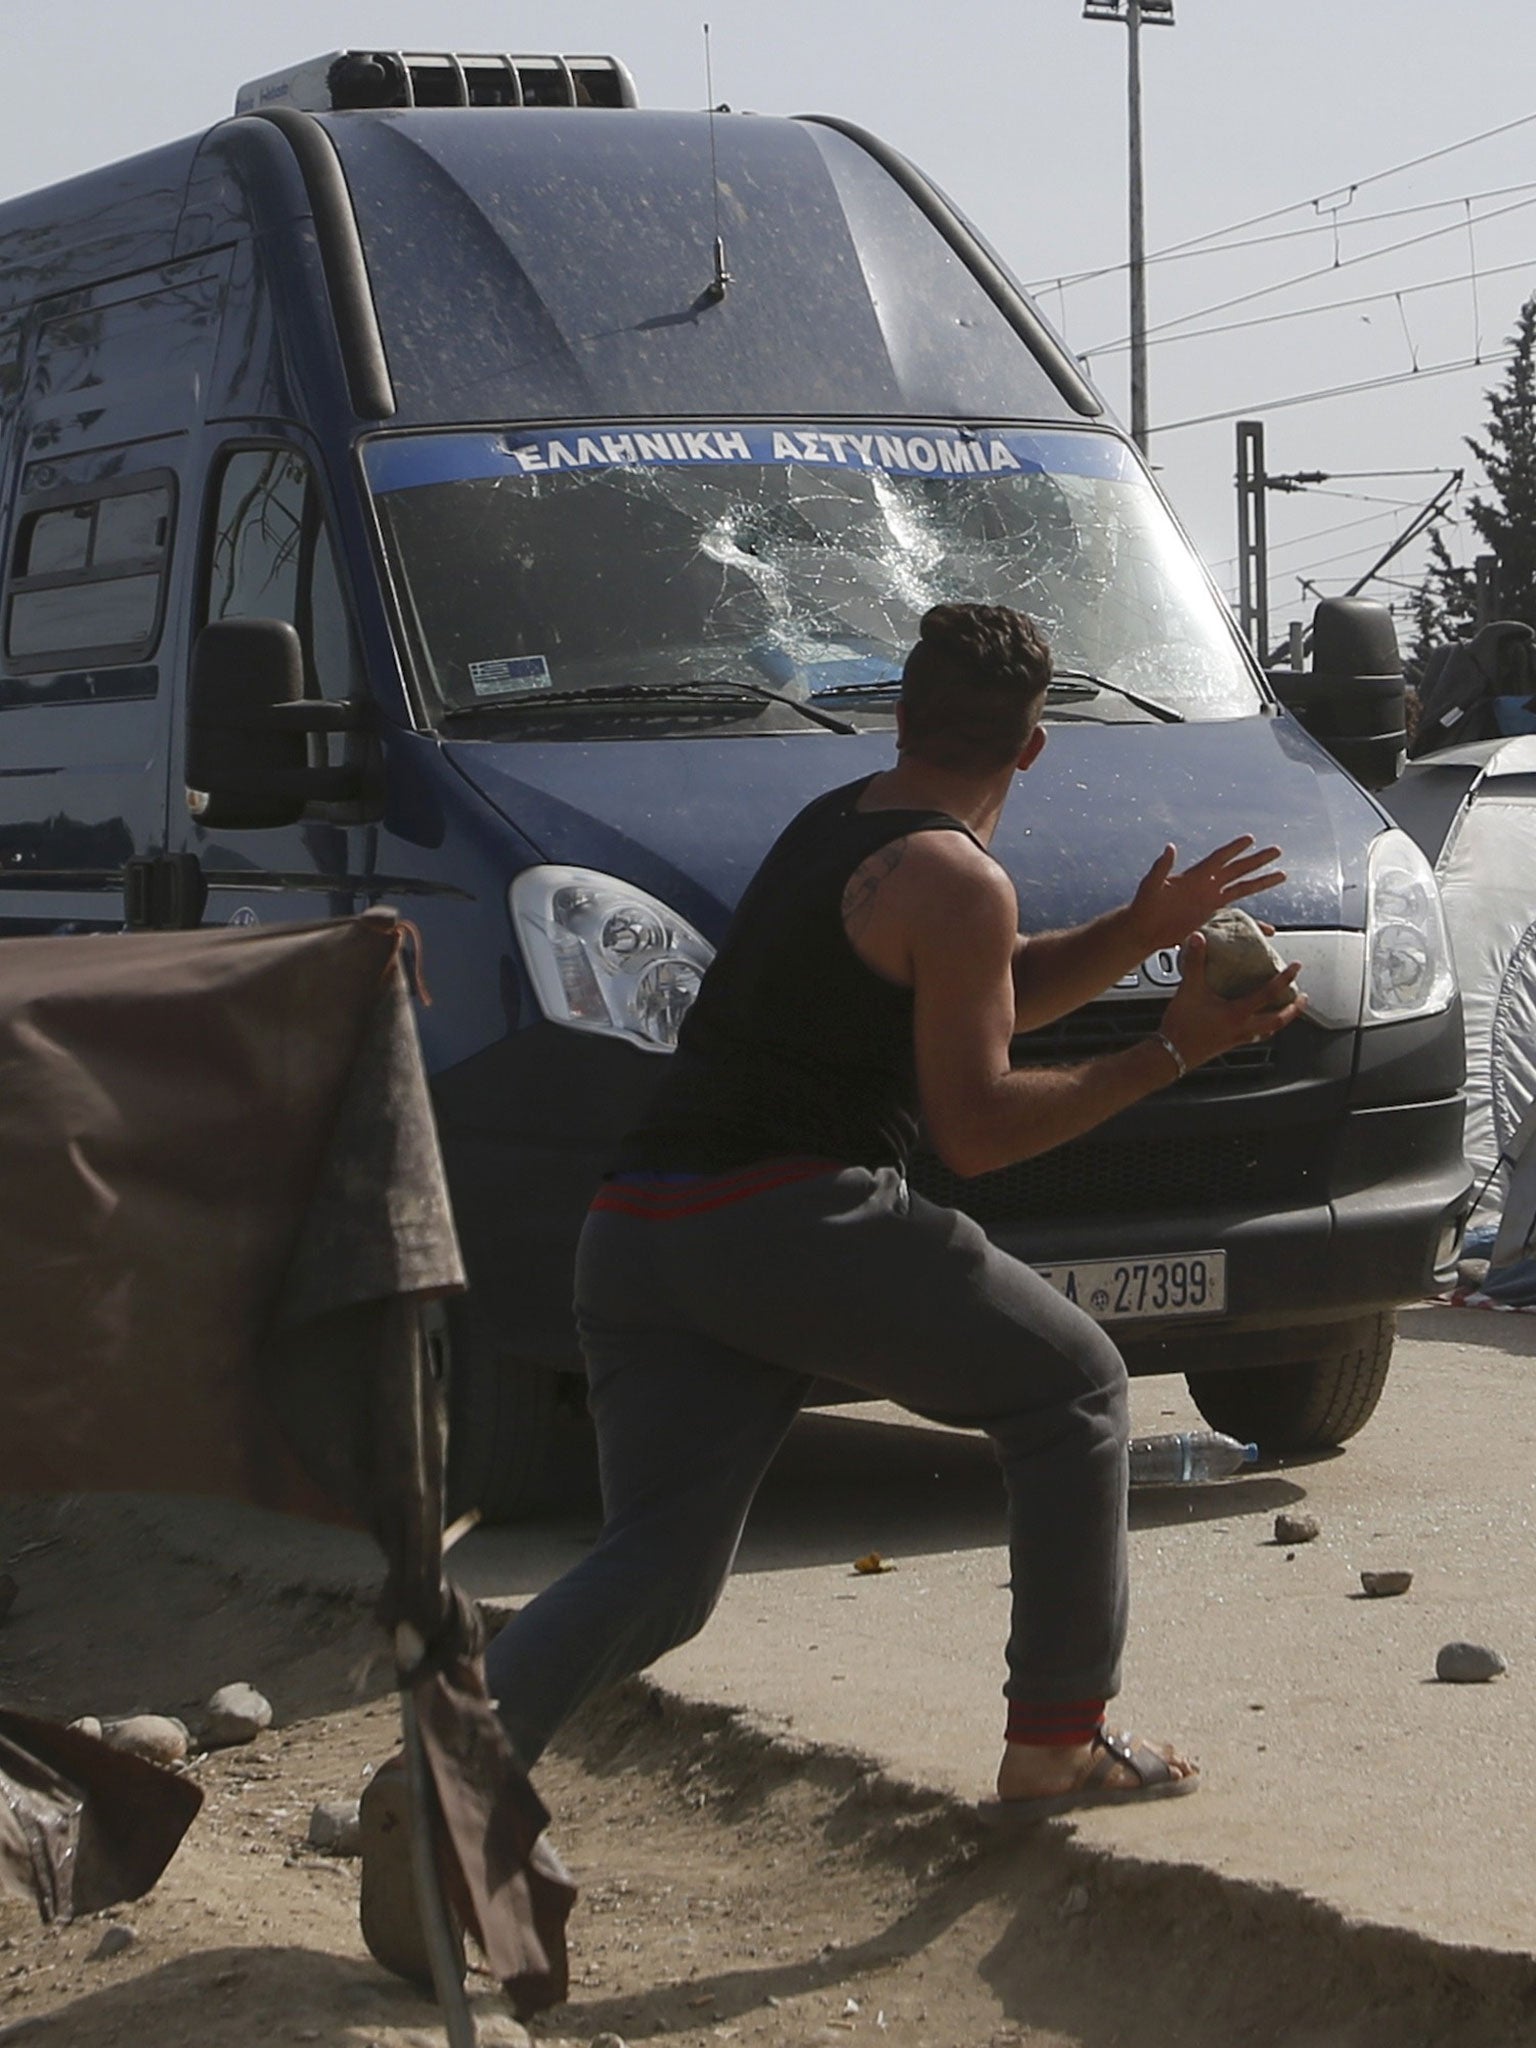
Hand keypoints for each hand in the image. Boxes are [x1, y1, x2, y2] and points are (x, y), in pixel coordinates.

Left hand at [1129, 837, 1285, 953]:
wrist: (1143, 929)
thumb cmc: (1143, 905)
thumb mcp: (1150, 885)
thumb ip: (1161, 867)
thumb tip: (1170, 847)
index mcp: (1194, 876)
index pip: (1219, 858)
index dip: (1234, 849)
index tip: (1250, 839)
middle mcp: (1206, 886)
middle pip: (1237, 869)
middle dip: (1257, 860)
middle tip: (1277, 850)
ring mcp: (1209, 900)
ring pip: (1242, 889)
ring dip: (1261, 882)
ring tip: (1282, 875)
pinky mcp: (1210, 916)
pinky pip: (1236, 916)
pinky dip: (1251, 921)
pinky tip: (1267, 927)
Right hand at [1158, 931, 1305, 1072]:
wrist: (1170, 1055)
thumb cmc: (1182, 1026)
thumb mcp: (1189, 990)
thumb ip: (1194, 963)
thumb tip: (1198, 939)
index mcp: (1237, 1013)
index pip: (1268, 993)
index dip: (1284, 979)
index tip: (1295, 968)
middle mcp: (1242, 1028)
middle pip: (1278, 1020)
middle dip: (1294, 1009)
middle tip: (1303, 998)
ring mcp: (1237, 1039)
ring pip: (1268, 1031)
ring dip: (1280, 1021)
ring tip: (1285, 1012)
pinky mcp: (1229, 1045)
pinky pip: (1253, 1037)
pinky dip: (1260, 1030)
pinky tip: (1254, 1025)